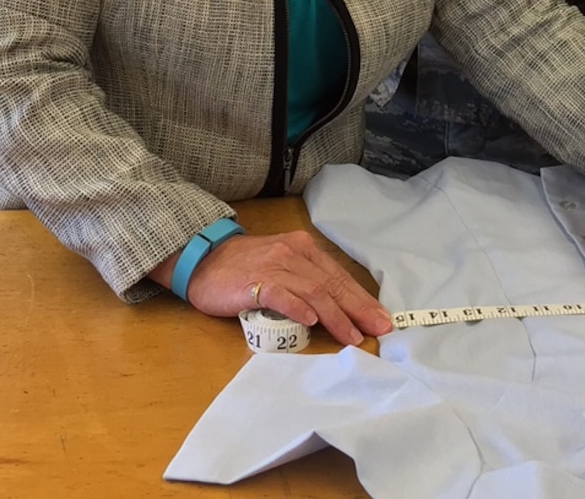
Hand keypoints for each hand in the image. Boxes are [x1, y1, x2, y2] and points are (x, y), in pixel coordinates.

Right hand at [163, 231, 393, 346]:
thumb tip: (338, 308)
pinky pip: (281, 295)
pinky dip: (298, 308)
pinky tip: (311, 321)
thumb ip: (306, 281)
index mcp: (303, 249)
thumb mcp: (282, 267)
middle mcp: (294, 254)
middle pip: (332, 283)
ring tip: (351, 336)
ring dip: (336, 315)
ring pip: (314, 291)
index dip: (362, 299)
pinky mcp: (255, 282)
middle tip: (379, 329)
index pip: (339, 277)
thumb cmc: (244, 269)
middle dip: (359, 309)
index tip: (382, 319)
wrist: (202, 260)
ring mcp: (275, 267)